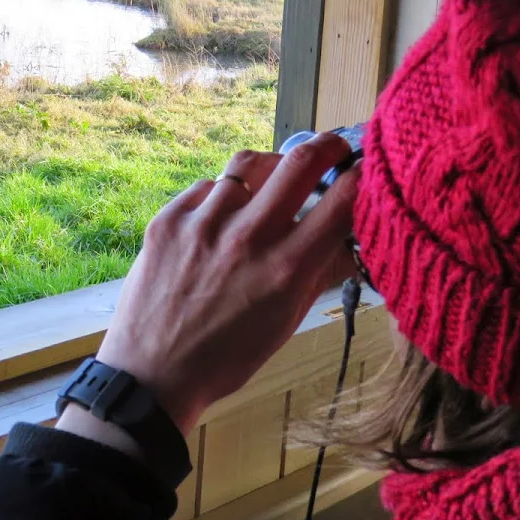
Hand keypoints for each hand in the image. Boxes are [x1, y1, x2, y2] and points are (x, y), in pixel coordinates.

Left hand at [94, 135, 359, 435]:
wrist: (151, 375)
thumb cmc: (225, 358)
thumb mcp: (287, 323)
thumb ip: (320, 273)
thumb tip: (351, 234)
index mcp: (286, 269)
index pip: (343, 199)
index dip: (364, 176)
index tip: (368, 168)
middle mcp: (247, 238)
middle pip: (300, 160)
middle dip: (327, 145)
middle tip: (334, 146)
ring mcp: (203, 224)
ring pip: (250, 162)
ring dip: (271, 166)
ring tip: (274, 179)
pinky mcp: (168, 220)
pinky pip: (208, 186)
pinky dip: (224, 194)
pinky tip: (225, 215)